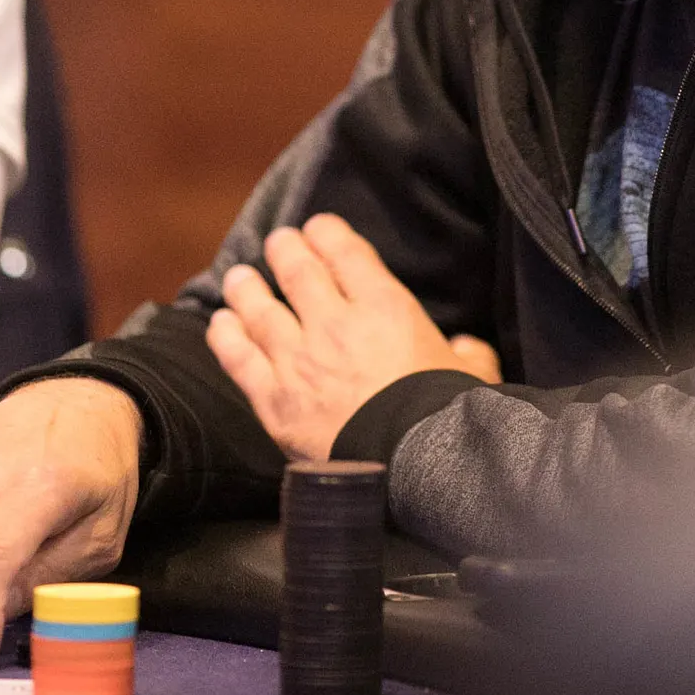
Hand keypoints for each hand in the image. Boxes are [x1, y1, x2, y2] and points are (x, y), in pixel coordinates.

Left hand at [206, 213, 500, 461]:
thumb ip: (469, 354)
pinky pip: (239, 358)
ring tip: (239, 277)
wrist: (411, 466)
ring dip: (246, 288)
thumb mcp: (473, 375)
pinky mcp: (275, 400)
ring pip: (259, 310)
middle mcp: (335, 324)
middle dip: (285, 250)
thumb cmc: (446, 417)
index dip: (327, 233)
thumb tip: (466, 346)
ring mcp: (299, 361)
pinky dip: (226, 336)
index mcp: (385, 307)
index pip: (346, 252)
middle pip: (297, 271)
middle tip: (279, 242)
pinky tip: (220, 323)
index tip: (318, 228)